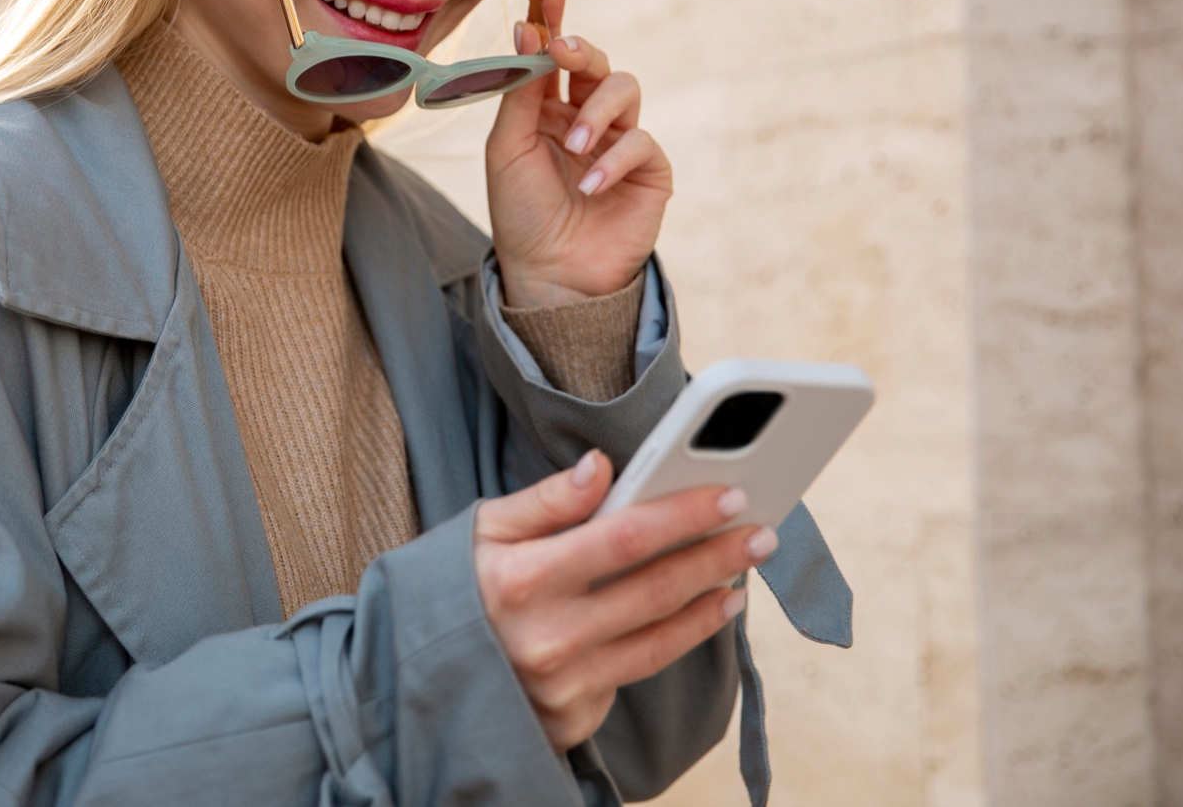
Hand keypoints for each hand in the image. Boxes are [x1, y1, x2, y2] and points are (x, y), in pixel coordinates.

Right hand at [473, 451, 773, 751]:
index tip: (728, 496)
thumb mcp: (484, 530)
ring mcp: (564, 685)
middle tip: (759, 533)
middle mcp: (548, 637)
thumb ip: (546, 500)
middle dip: (716, 557)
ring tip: (740, 576)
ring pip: (658, 639)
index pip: (623, 538)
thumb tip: (600, 465)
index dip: (682, 515)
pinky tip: (701, 616)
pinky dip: (674, 642)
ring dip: (710, 605)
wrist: (422, 674)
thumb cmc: (458, 588)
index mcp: (522, 579)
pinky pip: (634, 673)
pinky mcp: (574, 718)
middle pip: (655, 590)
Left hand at [486, 0, 671, 306]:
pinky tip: (591, 185)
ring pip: (625, 89)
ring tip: (574, 145)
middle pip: (595, 60)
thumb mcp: (507, 148)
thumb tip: (526, 29)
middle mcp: (586, 116)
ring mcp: (620, 140)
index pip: (555, 51)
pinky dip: (614, 158)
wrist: (549, 275)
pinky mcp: (650, 170)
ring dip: (597, 111)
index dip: (554, 11)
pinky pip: (641, 142)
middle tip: (562, 48)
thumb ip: (519, 91)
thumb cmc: (521, 213)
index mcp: (547, 108)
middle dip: (581, 48)